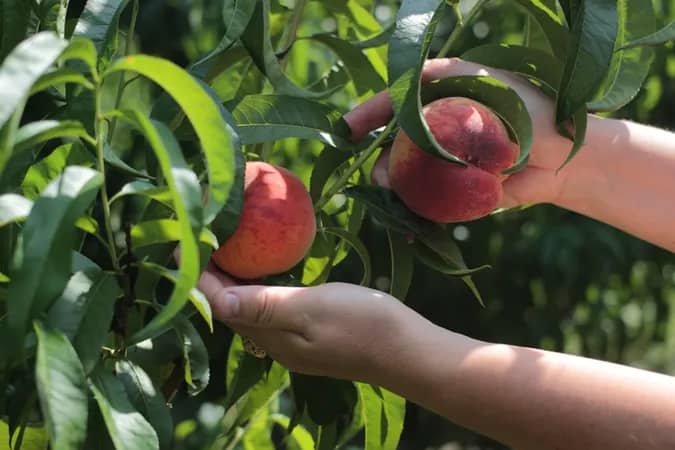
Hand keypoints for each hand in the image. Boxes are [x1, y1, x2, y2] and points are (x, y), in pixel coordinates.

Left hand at [198, 262, 433, 382]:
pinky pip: (270, 309)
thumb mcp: (312, 309)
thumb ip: (264, 305)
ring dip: (233, 281)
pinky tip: (266, 269)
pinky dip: (258, 287)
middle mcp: (275, 343)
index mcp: (271, 337)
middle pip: (230, 308)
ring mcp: (293, 341)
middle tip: (200, 238)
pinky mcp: (309, 335)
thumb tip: (214, 302)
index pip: (221, 305)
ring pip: (249, 309)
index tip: (183, 243)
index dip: (199, 276)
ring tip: (225, 247)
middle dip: (210, 277)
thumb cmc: (363, 324)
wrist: (408, 351)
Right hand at [343, 57, 575, 208]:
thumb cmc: (537, 115)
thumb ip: (449, 106)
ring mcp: (443, 157)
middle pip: (392, 140)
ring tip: (394, 196)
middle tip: (382, 176)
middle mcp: (437, 123)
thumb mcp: (491, 96)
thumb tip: (404, 142)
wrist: (571, 159)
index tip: (346, 131)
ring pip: (403, 173)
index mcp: (444, 90)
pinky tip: (405, 226)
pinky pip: (423, 200)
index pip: (396, 98)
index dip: (368, 114)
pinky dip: (412, 214)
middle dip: (379, 158)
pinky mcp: (452, 187)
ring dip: (393, 188)